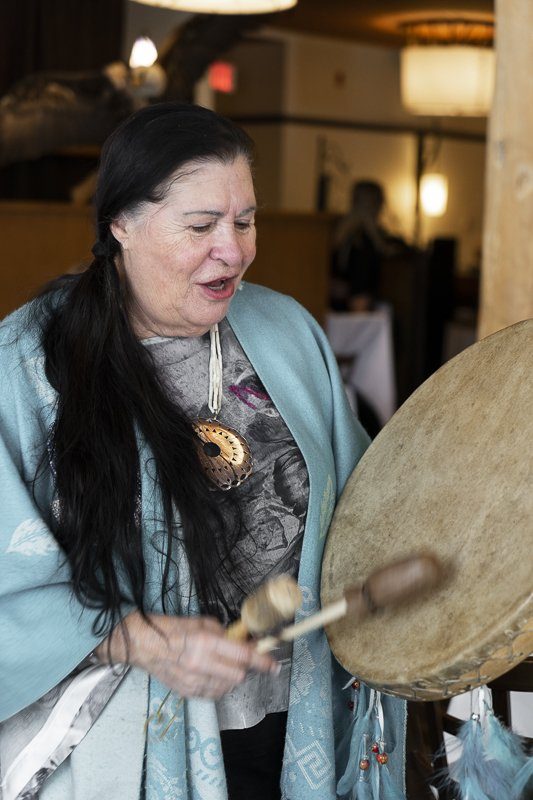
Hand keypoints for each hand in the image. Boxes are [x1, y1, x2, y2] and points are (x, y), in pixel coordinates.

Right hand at [94, 610, 278, 698]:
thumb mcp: (202, 623)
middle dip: (245, 668)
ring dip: (232, 678)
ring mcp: (193, 681)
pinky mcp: (187, 692)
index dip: (262, 661)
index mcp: (205, 642)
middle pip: (238, 676)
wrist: (144, 645)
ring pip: (227, 687)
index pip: (242, 655)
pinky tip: (213, 674)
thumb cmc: (172, 629)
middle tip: (244, 660)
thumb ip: (224, 633)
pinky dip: (219, 686)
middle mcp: (200, 664)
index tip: (274, 665)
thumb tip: (244, 640)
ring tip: (224, 665)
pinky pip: (213, 694)